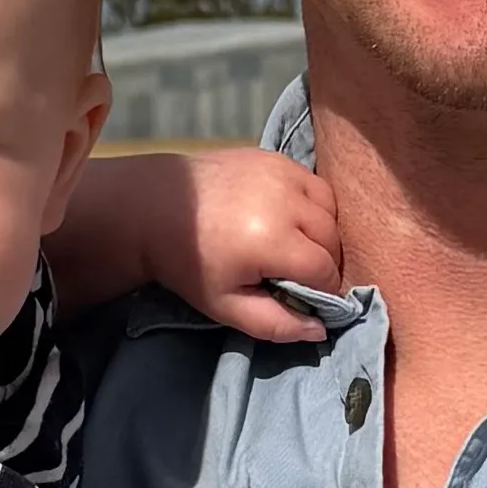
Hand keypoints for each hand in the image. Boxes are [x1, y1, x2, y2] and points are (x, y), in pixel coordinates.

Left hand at [54, 142, 343, 346]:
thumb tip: (319, 329)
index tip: (304, 298)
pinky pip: (314, 185)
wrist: (154, 207)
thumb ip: (275, 323)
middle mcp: (286, 200)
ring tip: (296, 248)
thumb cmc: (189, 263)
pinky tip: (290, 219)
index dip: (322, 292)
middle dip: (324, 264)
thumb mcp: (226, 306)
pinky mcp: (275, 158)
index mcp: (273, 240)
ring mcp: (282, 173)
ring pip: (329, 210)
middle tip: (298, 276)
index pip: (325, 271)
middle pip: (332, 240)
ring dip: (324, 233)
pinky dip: (313, 205)